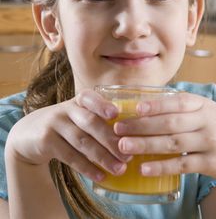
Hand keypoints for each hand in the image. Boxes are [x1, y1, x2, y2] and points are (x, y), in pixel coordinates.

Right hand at [6, 90, 130, 181]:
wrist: (28, 135)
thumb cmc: (64, 125)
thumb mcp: (76, 116)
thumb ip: (96, 120)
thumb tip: (129, 139)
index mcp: (77, 101)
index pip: (89, 98)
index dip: (102, 104)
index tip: (116, 114)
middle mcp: (65, 109)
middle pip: (90, 122)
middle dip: (110, 139)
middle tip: (128, 154)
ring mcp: (54, 123)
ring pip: (81, 141)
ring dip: (103, 157)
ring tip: (119, 169)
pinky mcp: (45, 141)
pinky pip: (70, 156)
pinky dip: (87, 167)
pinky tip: (101, 176)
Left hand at [114, 92, 215, 180]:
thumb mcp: (207, 110)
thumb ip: (183, 107)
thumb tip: (148, 103)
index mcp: (202, 105)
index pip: (177, 102)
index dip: (155, 104)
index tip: (134, 108)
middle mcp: (206, 121)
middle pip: (170, 122)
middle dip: (142, 125)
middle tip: (119, 129)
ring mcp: (210, 142)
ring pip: (173, 142)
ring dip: (146, 144)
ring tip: (124, 147)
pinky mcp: (212, 163)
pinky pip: (183, 165)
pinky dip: (163, 167)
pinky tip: (145, 168)